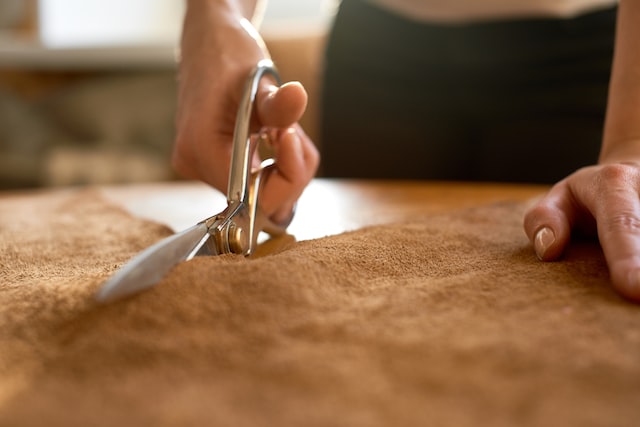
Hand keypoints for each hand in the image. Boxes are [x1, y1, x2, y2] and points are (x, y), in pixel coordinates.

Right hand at [172, 5, 318, 223]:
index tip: (293, 137)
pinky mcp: (214, 168)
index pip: (254, 199)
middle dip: (291, 172)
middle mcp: (197, 167)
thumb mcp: (258, 78)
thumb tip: (297, 96)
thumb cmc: (229, 56)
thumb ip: (278, 103)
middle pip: (261, 204)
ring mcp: (203, 169)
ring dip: (287, 167)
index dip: (286, 177)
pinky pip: (256, 185)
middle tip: (292, 131)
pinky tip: (272, 138)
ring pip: (263, 197)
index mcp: (201, 149)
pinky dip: (276, 167)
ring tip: (282, 128)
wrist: (210, 44)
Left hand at [524, 162, 639, 301]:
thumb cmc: (589, 199)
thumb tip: (549, 249)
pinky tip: (638, 298)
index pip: (622, 223)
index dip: (629, 256)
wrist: (636, 174)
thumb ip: (544, 220)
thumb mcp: (559, 199)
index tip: (633, 289)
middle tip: (637, 297)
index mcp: (614, 185)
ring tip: (633, 310)